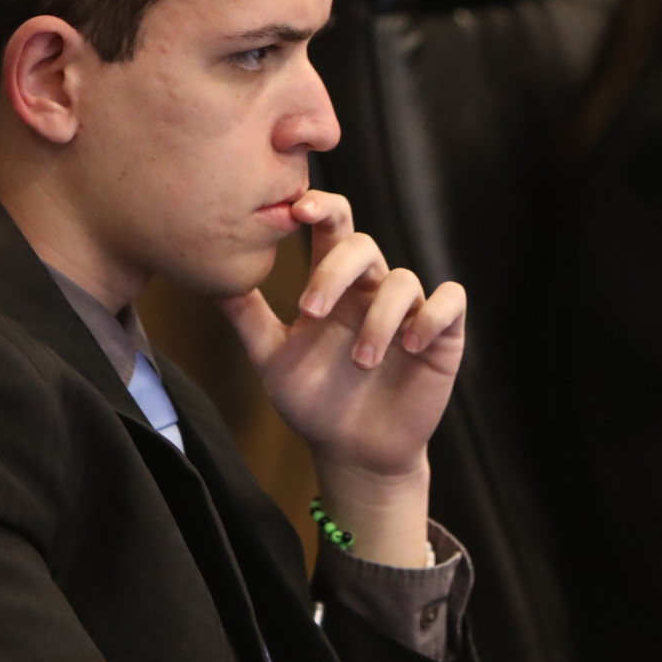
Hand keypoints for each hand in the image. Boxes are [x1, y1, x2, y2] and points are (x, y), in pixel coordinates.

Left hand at [220, 190, 464, 565]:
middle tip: (311, 310)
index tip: (297, 211)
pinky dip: (432, 315)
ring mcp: (409, 310)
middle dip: (335, 270)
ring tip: (361, 363)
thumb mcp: (273, 360)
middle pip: (364, 245)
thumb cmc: (314, 403)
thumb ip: (248, 318)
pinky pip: (450, 301)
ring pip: (403, 280)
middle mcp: (372, 290)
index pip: (333, 228)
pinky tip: (410, 344)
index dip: (321, 208)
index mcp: (334, 285)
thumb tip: (210, 278)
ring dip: (379, 319)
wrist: (353, 453)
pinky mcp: (442, 335)